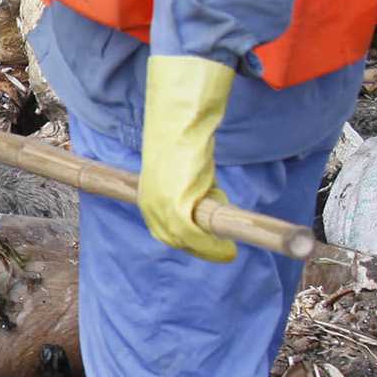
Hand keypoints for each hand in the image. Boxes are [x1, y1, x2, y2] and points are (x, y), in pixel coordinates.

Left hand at [138, 54, 237, 262]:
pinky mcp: (174, 206)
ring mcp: (160, 207)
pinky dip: (211, 246)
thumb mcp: (186, 172)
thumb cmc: (185, 142)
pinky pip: (193, 236)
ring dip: (209, 250)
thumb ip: (193, 189)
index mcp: (148, 197)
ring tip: (228, 251)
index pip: (164, 230)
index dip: (187, 242)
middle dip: (199, 249)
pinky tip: (228, 249)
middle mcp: (149, 205)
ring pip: (185, 241)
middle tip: (222, 251)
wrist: (180, 125)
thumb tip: (210, 200)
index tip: (205, 246)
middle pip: (173, 239)